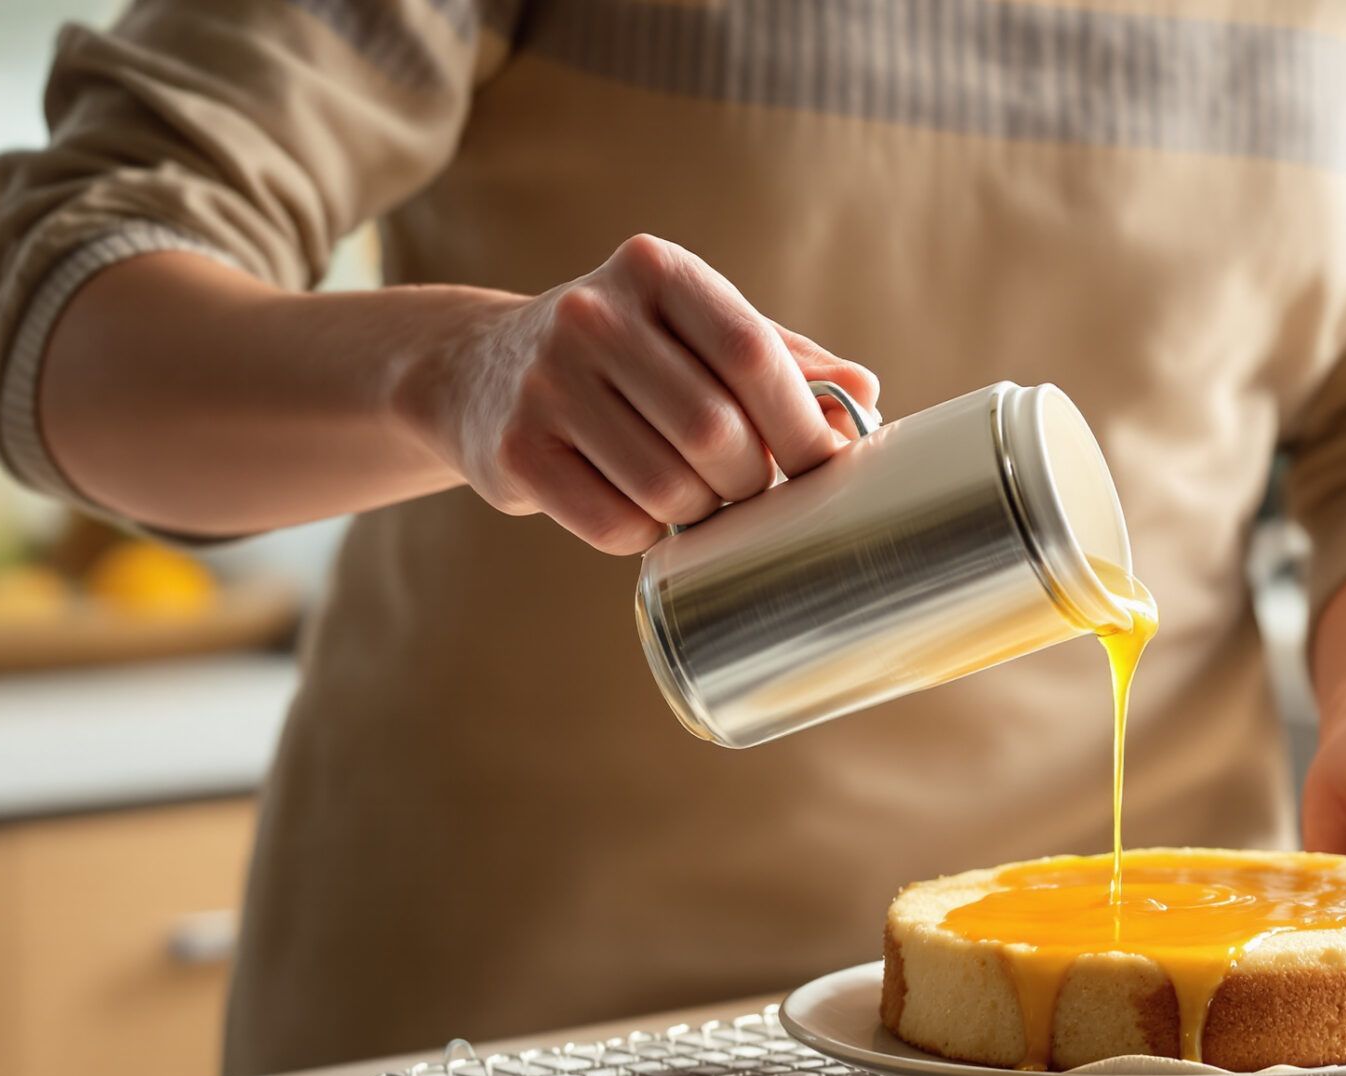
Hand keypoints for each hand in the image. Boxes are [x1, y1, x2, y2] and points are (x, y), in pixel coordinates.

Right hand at [400, 234, 878, 554]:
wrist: (482, 370)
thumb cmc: (629, 356)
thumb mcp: (699, 332)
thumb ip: (784, 359)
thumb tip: (863, 394)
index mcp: (656, 271)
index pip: (750, 353)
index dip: (801, 422)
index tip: (825, 464)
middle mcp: (592, 315)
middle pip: (714, 432)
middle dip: (752, 479)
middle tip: (751, 487)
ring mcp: (546, 383)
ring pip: (669, 489)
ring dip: (702, 513)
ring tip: (696, 495)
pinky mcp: (516, 450)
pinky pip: (615, 524)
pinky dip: (646, 534)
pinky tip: (640, 507)